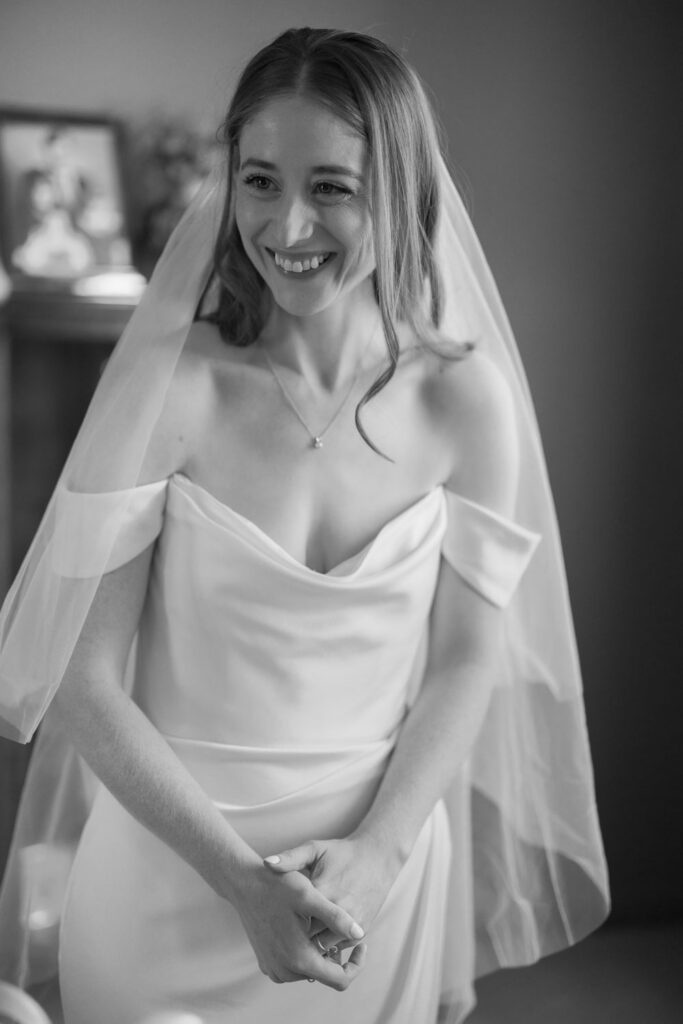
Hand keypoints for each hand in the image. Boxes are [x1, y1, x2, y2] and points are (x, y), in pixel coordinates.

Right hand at [230, 861, 366, 989]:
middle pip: (325, 974)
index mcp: (300, 958)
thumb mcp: (310, 896)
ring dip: (319, 951)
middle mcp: (285, 971)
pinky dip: (304, 952)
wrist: (244, 884)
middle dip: (336, 954)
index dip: (356, 964)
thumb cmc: (277, 886)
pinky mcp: (267, 962)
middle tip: (340, 924)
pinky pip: (293, 965)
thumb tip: (359, 934)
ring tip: (320, 922)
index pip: (340, 979)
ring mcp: (274, 968)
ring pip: (309, 969)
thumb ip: (336, 917)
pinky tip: (305, 927)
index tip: (362, 944)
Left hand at [264, 834, 398, 953]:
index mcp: (322, 891)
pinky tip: (315, 936)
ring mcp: (352, 923)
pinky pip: (339, 948)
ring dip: (311, 945)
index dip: (281, 921)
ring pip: (323, 948)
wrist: (378, 858)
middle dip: (295, 937)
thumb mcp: (316, 849)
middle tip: (280, 934)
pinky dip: (327, 946)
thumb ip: (290, 858)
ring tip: (296, 938)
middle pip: (307, 937)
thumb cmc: (342, 853)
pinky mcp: (362, 930)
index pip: (294, 918)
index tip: (271, 917)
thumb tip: (266, 863)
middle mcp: (339, 911)